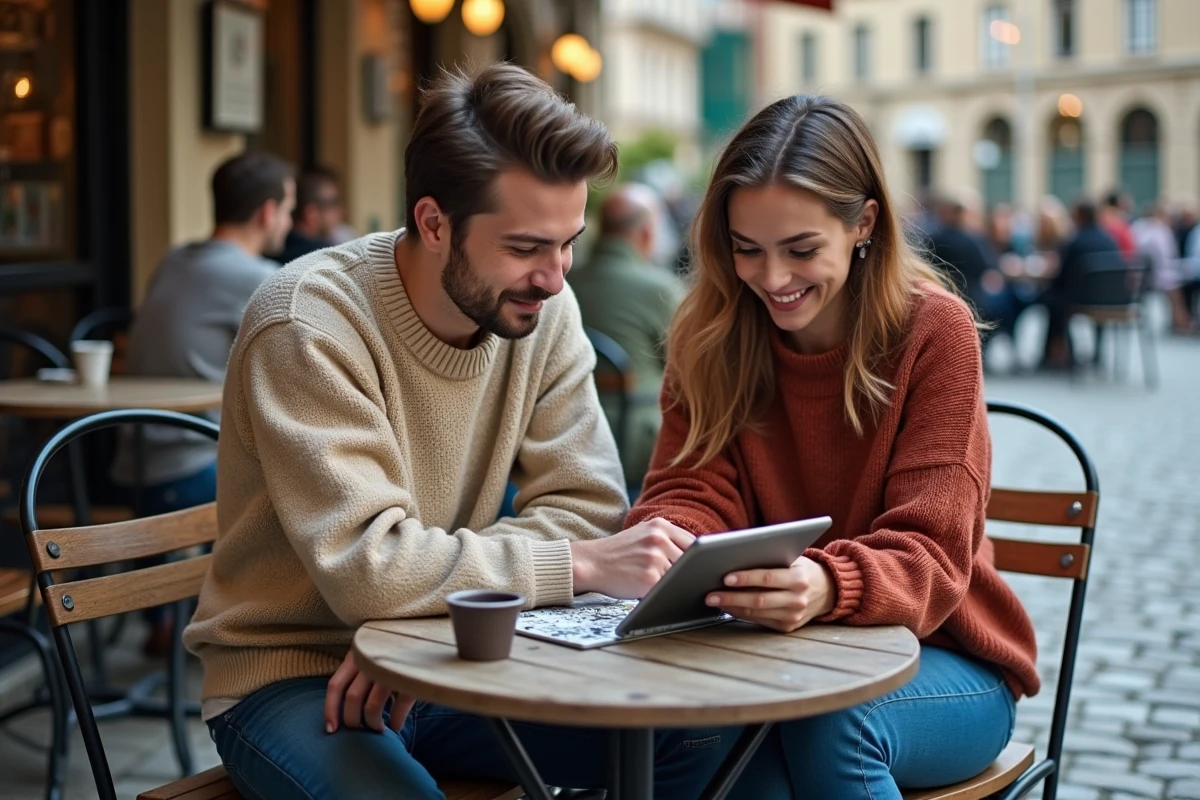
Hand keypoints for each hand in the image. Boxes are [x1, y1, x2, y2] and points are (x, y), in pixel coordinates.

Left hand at [324, 649, 414, 733]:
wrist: (422, 635)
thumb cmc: (390, 650)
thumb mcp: (369, 654)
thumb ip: (357, 675)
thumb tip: (346, 709)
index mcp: (356, 655)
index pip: (335, 686)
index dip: (330, 710)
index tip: (331, 730)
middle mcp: (370, 662)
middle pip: (352, 699)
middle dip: (353, 721)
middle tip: (360, 730)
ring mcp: (390, 669)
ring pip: (372, 707)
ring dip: (373, 724)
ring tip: (379, 729)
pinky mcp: (410, 677)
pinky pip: (399, 707)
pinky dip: (396, 722)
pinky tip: (396, 726)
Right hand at [571, 518, 694, 597]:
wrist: (590, 563)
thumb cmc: (618, 552)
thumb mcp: (643, 534)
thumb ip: (667, 539)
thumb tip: (697, 555)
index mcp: (660, 526)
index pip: (694, 543)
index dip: (698, 558)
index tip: (699, 567)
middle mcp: (659, 539)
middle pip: (690, 560)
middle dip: (688, 572)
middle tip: (684, 579)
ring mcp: (654, 558)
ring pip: (680, 575)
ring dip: (675, 582)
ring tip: (663, 583)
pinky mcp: (649, 578)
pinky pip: (668, 588)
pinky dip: (665, 592)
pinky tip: (655, 590)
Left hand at [705, 556, 835, 632]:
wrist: (827, 590)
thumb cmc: (801, 569)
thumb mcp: (793, 559)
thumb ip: (770, 559)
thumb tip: (735, 557)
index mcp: (799, 578)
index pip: (768, 577)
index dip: (746, 578)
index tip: (725, 577)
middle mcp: (798, 599)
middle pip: (759, 600)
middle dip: (731, 597)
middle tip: (710, 595)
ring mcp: (793, 616)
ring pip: (757, 613)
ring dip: (732, 607)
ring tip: (714, 601)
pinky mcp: (788, 627)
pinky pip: (759, 621)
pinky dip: (741, 614)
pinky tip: (729, 607)